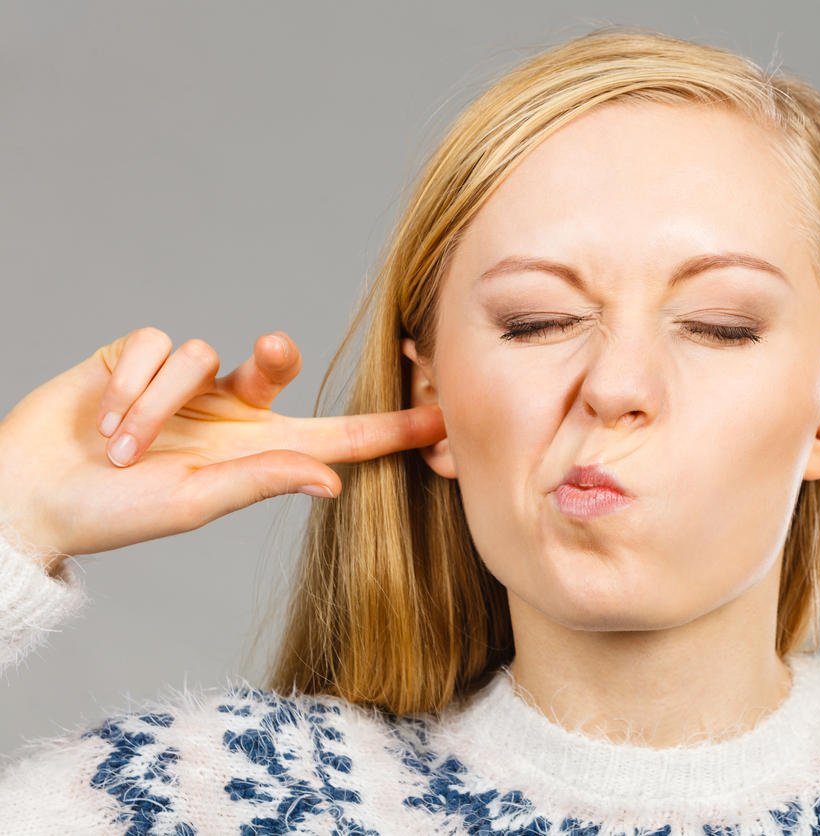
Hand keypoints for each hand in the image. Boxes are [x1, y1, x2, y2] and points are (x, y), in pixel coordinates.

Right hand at [0, 327, 443, 565]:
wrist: (32, 497)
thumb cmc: (118, 512)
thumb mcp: (195, 502)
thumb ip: (262, 480)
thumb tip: (333, 480)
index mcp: (255, 452)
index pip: (335, 436)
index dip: (387, 427)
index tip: (441, 416)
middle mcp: (228, 411)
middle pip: (275, 366)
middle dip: (274, 356)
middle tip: (272, 351)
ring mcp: (184, 384)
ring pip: (201, 355)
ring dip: (158, 404)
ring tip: (121, 448)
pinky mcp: (138, 358)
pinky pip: (155, 345)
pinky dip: (131, 385)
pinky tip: (104, 420)